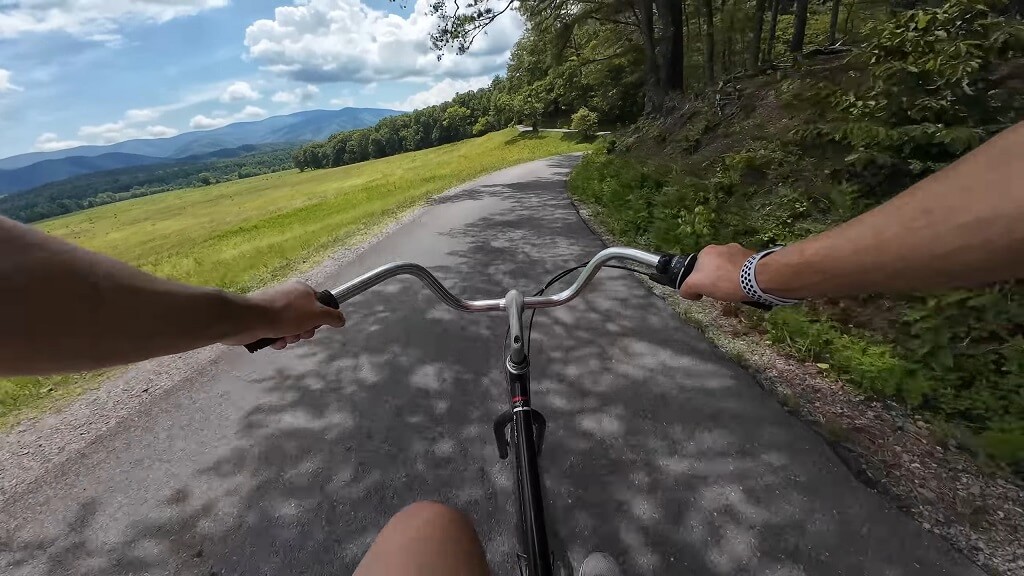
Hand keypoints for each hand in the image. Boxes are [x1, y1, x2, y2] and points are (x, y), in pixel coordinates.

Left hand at [223, 281, 345, 349]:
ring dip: (292, 337)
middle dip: (305, 330)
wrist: (249, 319)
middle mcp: (288, 297)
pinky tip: (275, 341)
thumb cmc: (285, 314)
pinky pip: (277, 332)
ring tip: (285, 337)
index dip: (320, 317)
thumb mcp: (316, 314)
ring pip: (292, 328)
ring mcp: (274, 308)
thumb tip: (342, 319)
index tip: (317, 324)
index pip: (319, 304)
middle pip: (306, 318)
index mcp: (301, 290)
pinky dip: (278, 339)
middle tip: (300, 333)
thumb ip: (332, 317)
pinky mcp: (263, 320)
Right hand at [678, 243, 753, 302]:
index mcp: (706, 252)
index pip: (697, 268)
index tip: (707, 291)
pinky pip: (743, 267)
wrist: (756, 277)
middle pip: (713, 266)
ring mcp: (738, 250)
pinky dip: (742, 274)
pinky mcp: (752, 256)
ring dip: (729, 275)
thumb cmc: (724, 281)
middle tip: (721, 291)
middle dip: (715, 277)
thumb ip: (687, 287)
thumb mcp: (697, 285)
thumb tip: (687, 292)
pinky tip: (746, 284)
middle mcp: (721, 247)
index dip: (700, 281)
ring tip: (735, 288)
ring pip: (729, 266)